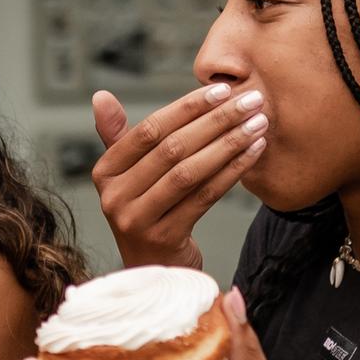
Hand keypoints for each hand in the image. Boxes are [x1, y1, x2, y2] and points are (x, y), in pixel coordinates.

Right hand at [89, 84, 267, 270]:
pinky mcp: (164, 238)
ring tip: (258, 124)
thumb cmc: (148, 213)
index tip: (222, 90)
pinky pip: (205, 197)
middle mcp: (114, 197)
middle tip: (250, 101)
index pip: (148, 130)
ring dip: (229, 143)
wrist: (153, 270)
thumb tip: (101, 96)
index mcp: (105, 173)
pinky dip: (232, 171)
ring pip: (189, 172)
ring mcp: (137, 220)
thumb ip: (118, 137)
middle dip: (216, 120)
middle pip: (171, 149)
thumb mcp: (127, 177)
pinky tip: (254, 152)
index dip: (187, 107)